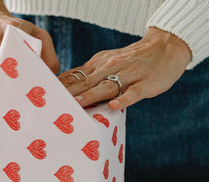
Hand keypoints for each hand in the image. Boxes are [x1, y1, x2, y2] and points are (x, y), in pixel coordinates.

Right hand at [0, 0, 58, 107]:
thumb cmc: (8, 29)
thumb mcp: (32, 31)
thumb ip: (46, 51)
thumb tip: (50, 75)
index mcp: (8, 30)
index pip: (16, 52)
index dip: (21, 71)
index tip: (28, 87)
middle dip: (6, 84)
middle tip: (16, 102)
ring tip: (2, 107)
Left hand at [58, 27, 191, 109]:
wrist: (165, 46)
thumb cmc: (133, 60)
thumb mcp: (107, 62)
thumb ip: (90, 75)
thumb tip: (66, 87)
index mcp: (99, 65)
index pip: (75, 76)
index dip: (59, 87)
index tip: (42, 97)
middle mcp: (110, 68)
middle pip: (86, 82)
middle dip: (69, 94)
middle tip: (52, 105)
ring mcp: (128, 75)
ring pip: (106, 86)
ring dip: (90, 96)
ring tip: (76, 105)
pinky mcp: (145, 83)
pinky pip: (133, 92)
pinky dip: (124, 99)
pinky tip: (114, 107)